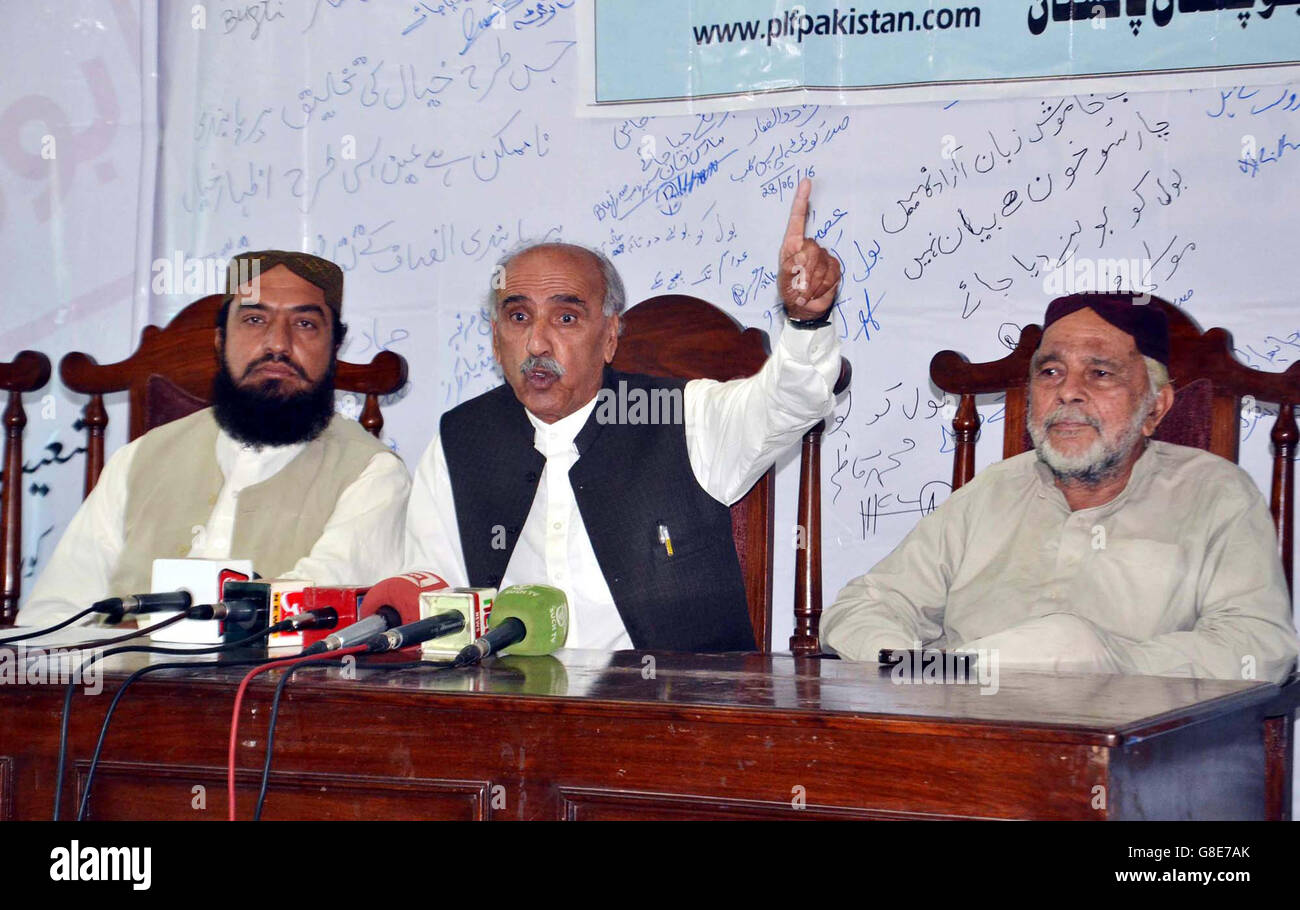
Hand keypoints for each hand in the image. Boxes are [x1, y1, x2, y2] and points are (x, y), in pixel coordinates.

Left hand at [778, 178, 841, 320]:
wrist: (804, 309)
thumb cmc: (790, 291)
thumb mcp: (785, 279)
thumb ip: (793, 266)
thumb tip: (806, 254)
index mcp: (792, 245)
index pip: (797, 219)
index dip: (801, 201)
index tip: (806, 182)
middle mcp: (808, 247)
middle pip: (812, 248)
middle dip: (805, 270)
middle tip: (800, 284)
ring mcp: (823, 256)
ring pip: (823, 263)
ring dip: (813, 282)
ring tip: (806, 290)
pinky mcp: (834, 267)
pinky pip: (832, 273)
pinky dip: (823, 286)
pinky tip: (816, 291)